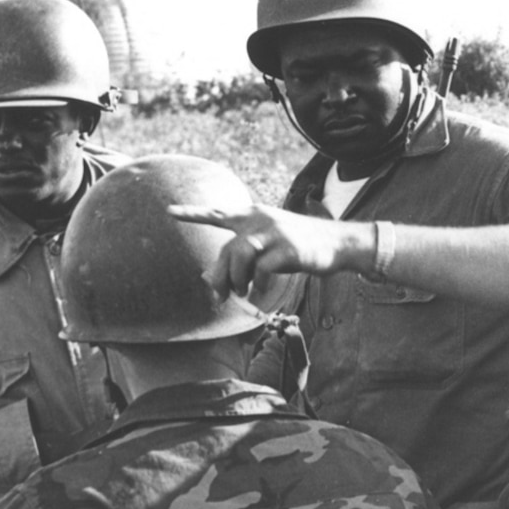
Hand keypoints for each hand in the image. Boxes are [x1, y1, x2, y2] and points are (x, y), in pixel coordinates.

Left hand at [167, 202, 365, 298]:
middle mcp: (262, 220)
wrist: (338, 243)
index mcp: (254, 215)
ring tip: (241, 293)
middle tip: (220, 297)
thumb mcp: (270, 245)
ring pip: (241, 255)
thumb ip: (243, 256)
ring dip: (236, 280)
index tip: (170, 211)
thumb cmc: (300, 246)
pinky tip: (259, 294)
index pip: (219, 214)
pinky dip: (258, 285)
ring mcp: (276, 233)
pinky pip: (262, 269)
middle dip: (219, 276)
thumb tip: (212, 279)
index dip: (194, 214)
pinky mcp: (289, 249)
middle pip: (228, 249)